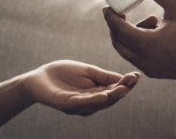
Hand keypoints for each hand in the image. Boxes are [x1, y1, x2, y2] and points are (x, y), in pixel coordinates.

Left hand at [21, 60, 138, 115]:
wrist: (38, 78)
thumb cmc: (63, 74)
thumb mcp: (87, 71)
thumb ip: (103, 75)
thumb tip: (123, 78)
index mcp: (96, 92)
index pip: (114, 89)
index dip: (126, 84)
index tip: (137, 75)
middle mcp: (90, 102)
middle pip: (110, 98)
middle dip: (122, 90)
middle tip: (133, 81)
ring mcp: (79, 105)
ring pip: (99, 102)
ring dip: (111, 96)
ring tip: (123, 88)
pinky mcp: (67, 105)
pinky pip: (82, 103)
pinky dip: (94, 100)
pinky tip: (103, 95)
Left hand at [102, 0, 175, 81]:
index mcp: (146, 44)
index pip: (117, 29)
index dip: (110, 16)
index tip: (108, 5)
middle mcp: (144, 60)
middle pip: (118, 42)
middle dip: (117, 26)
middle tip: (122, 11)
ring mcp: (150, 68)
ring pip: (128, 50)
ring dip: (132, 34)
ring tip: (153, 19)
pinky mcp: (157, 72)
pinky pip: (139, 57)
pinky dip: (140, 44)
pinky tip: (158, 31)